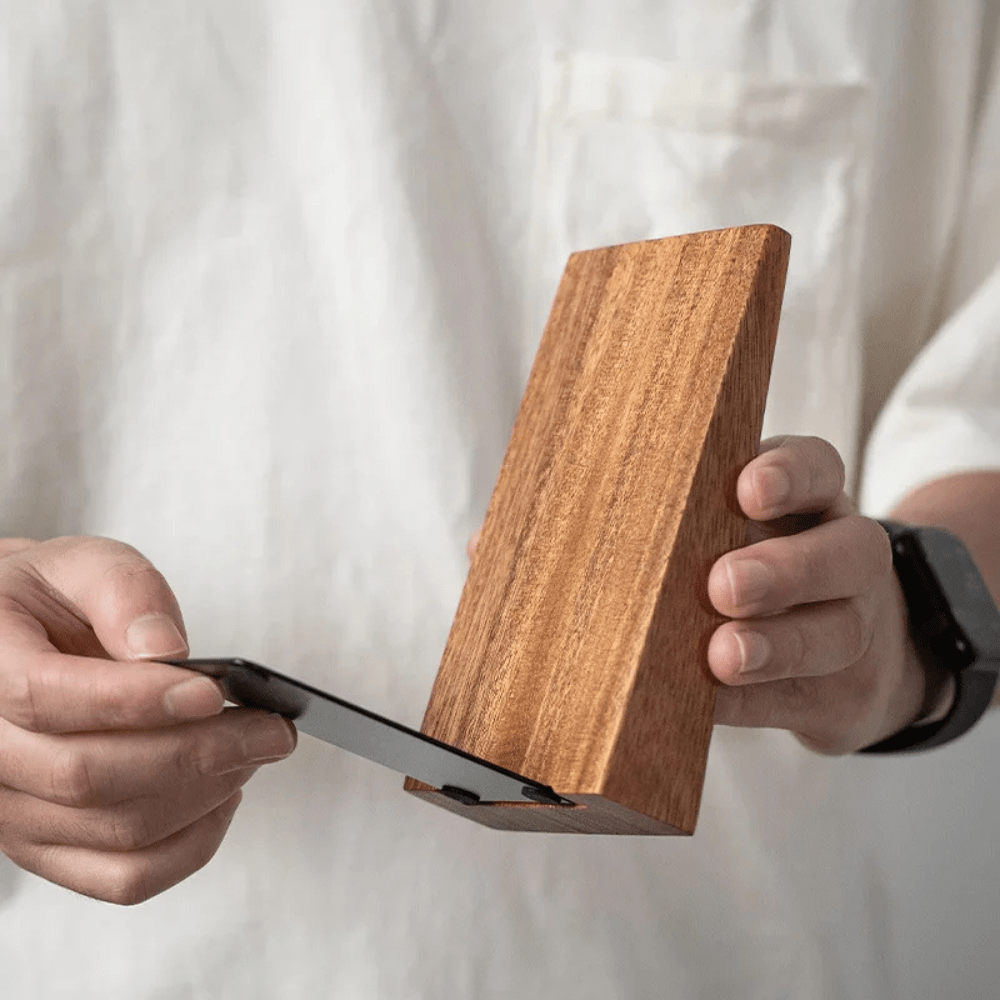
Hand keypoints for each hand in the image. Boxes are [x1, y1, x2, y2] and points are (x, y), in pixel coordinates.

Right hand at [0, 536, 295, 903]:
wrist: (19, 644)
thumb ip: (123, 594)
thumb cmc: (54, 603)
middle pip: (88, 776)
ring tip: (255, 749)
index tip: (213, 692)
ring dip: (206, 794)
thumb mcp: (85, 567)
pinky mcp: (49, 848)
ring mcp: (13, 811)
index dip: (135, 700)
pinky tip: (225, 796)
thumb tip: (164, 650)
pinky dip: (191, 847)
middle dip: (197, 752)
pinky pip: (123, 878)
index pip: (47, 699)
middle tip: (269, 728)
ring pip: (115, 831)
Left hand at [706, 436, 938, 753]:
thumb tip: (614, 518)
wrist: (842, 659)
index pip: (819, 469)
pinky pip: (799, 699)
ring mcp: (855, 629)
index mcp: (815, 502)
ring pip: (835, 634)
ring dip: (775, 647)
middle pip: (846, 553)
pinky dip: (749, 702)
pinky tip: (708, 700)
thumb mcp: (735, 525)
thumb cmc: (754, 569)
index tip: (747, 490)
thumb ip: (693, 514)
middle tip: (724, 585)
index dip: (790, 475)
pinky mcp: (840, 697)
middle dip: (785, 569)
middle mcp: (847, 559)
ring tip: (724, 656)